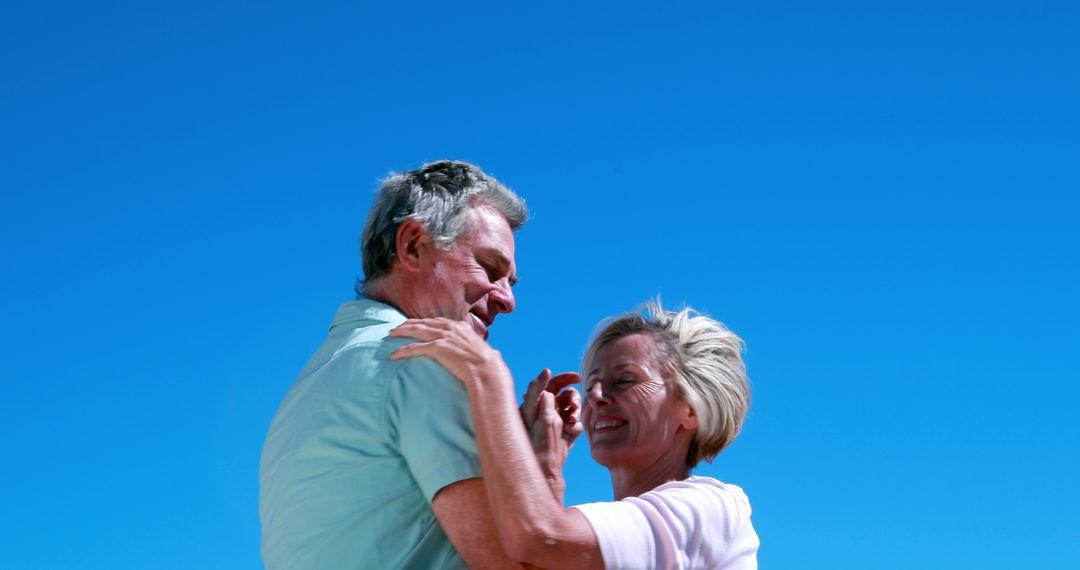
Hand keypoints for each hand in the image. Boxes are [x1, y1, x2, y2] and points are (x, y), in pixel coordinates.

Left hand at [389, 318, 510, 386]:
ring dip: (402, 332)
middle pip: (424, 322)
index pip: (437, 321)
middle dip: (408, 324)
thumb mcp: (481, 350)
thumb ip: (475, 348)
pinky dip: (403, 350)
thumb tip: (488, 353)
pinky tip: (394, 355)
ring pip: (417, 331)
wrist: (488, 370)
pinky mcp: (438, 348)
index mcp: (460, 327)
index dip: (424, 322)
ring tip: (390, 335)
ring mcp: (444, 337)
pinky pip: (416, 348)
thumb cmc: (487, 365)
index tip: (414, 323)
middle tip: (396, 327)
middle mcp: (451, 328)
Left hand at [520, 369, 581, 479]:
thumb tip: (549, 386)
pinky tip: (570, 433)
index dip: (564, 377)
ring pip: (571, 407)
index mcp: (535, 405)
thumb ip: (545, 400)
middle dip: (573, 397)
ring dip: (575, 411)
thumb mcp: (543, 419)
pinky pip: (575, 424)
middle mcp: (545, 411)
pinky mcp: (564, 433)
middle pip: (564, 394)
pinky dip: (575, 426)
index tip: (577, 377)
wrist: (545, 471)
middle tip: (575, 405)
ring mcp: (556, 422)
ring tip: (572, 420)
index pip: (550, 383)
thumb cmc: (539, 446)